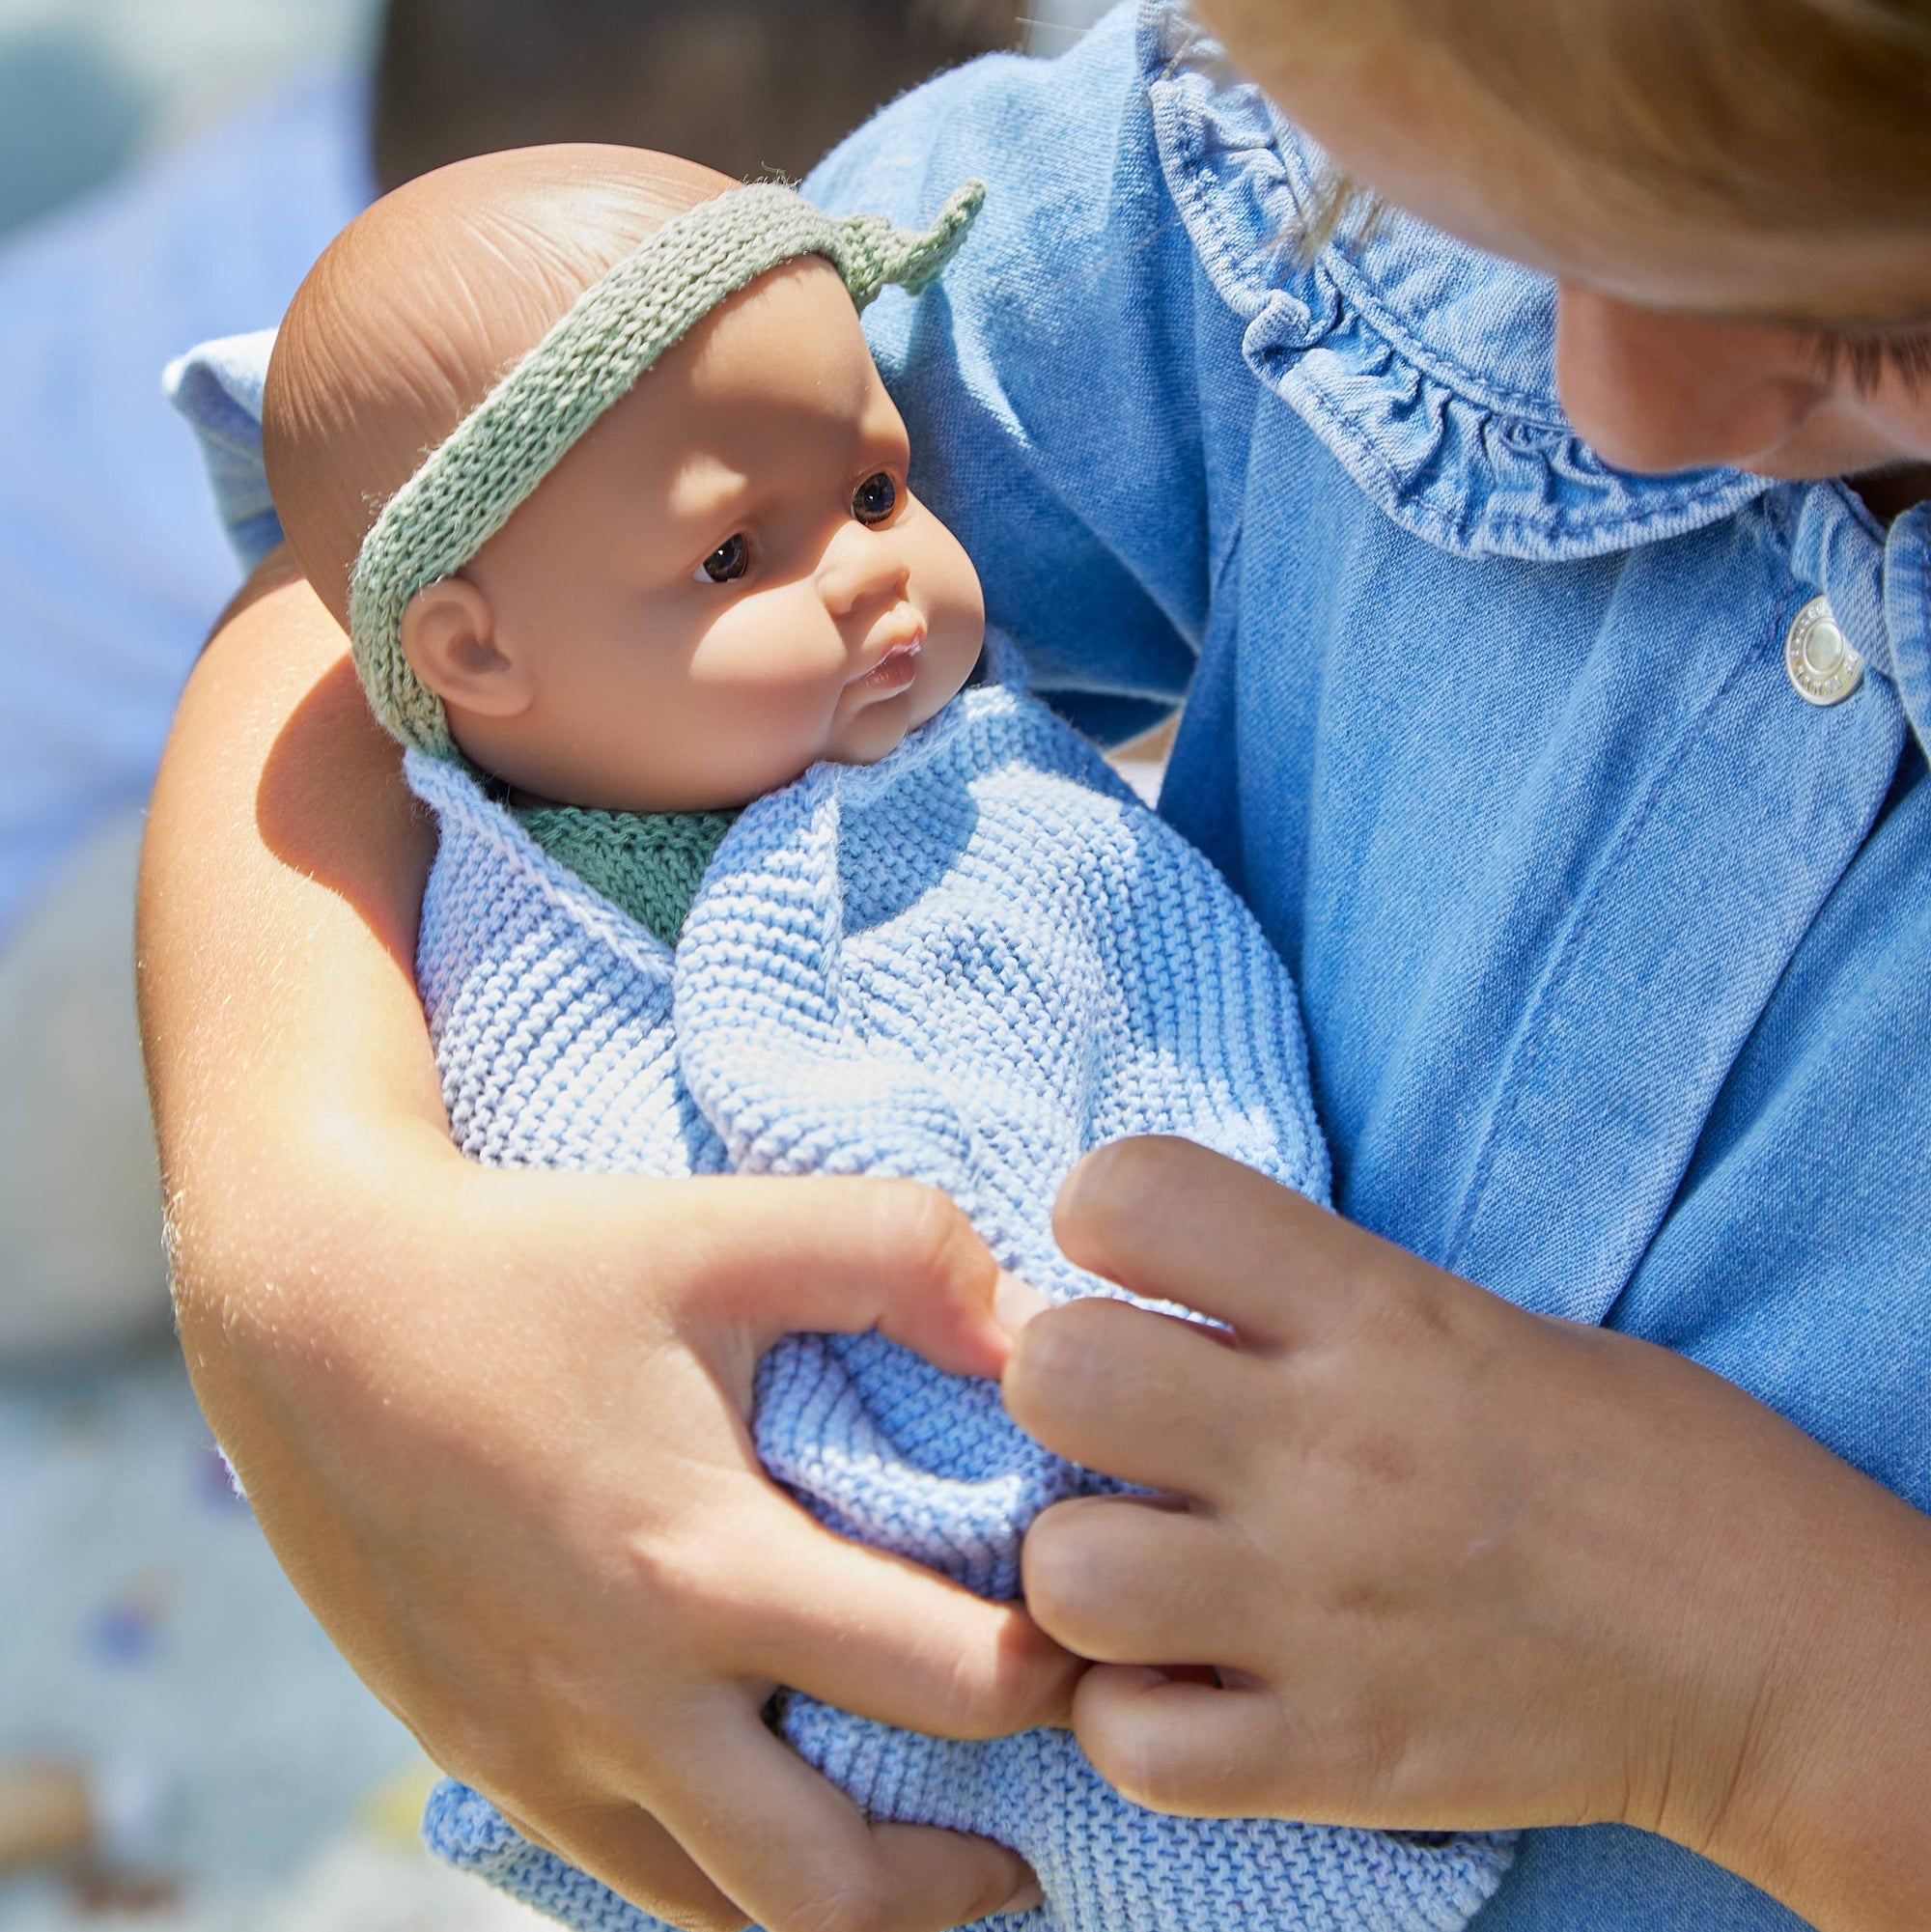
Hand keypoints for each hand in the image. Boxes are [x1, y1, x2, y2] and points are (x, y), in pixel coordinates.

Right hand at [223, 1161, 1061, 1931]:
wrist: (309, 1311)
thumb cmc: (531, 1260)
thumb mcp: (727, 1227)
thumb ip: (904, 1254)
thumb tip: (1041, 1337)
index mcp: (700, 1570)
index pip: (949, 1689)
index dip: (1057, 1674)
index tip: (1093, 1630)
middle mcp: (621, 1701)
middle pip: (840, 1892)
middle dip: (971, 1875)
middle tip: (1045, 1815)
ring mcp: (542, 1752)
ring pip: (730, 1920)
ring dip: (853, 1905)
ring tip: (932, 1850)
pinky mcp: (485, 1756)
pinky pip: (637, 1876)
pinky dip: (735, 1877)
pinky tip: (782, 1801)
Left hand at [1004, 1137, 1930, 1930]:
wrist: (1787, 1662)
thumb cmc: (1649, 1465)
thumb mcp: (1488, 1322)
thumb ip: (1318, 1303)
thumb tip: (1154, 1296)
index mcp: (1380, 1316)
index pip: (1140, 1193)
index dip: (1099, 1213)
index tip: (1127, 1261)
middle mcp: (1331, 1453)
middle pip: (1058, 1372)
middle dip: (1062, 1388)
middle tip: (1121, 1426)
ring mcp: (1323, 1617)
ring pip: (1064, 1573)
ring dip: (1083, 1572)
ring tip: (1147, 1573)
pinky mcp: (1336, 1761)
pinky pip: (1130, 1745)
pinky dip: (1134, 1720)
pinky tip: (1188, 1686)